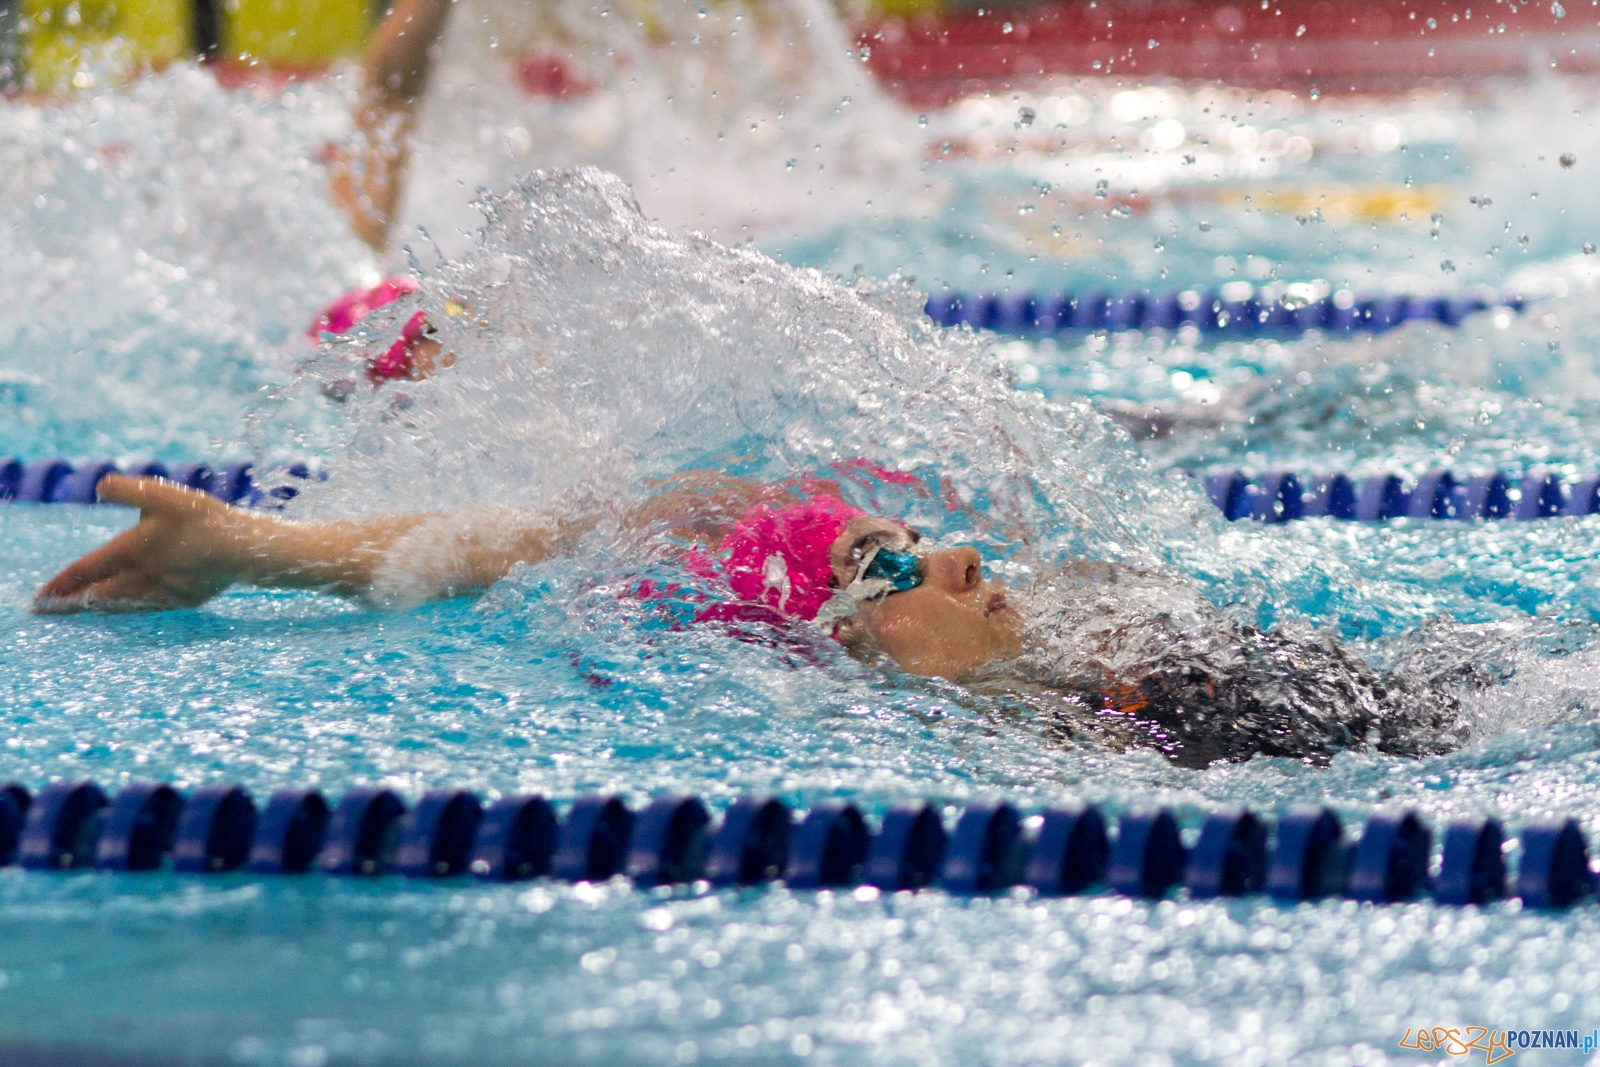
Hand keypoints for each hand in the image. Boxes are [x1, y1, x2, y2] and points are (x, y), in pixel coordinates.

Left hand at [32, 475, 252, 612]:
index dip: (60, 584)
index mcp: (130, 552)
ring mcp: (162, 593)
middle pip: (97, 595)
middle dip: (70, 602)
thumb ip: (125, 488)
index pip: (85, 571)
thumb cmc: (203, 519)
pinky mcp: (183, 600)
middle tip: (49, 609)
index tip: (41, 596)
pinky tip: (127, 604)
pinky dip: (127, 607)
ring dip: (97, 606)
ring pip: (120, 604)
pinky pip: (146, 606)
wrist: (244, 549)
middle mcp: (141, 577)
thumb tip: (99, 486)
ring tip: (81, 607)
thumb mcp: (162, 494)